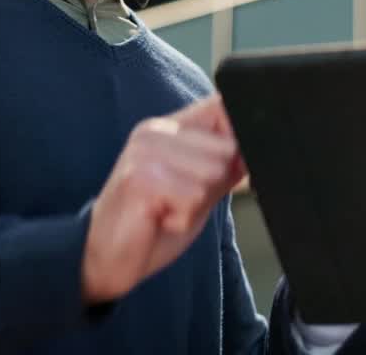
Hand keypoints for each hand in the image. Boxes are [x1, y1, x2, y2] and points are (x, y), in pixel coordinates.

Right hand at [81, 95, 245, 303]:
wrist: (103, 259)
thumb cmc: (154, 222)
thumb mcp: (199, 189)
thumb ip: (225, 164)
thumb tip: (262, 147)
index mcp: (171, 126)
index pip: (223, 106)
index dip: (239, 138)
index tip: (230, 167)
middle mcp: (155, 131)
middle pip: (226, 152)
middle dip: (214, 186)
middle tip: (181, 202)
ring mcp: (145, 153)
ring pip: (212, 176)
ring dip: (196, 206)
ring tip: (168, 211)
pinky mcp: (139, 180)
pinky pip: (192, 199)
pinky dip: (183, 219)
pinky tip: (159, 219)